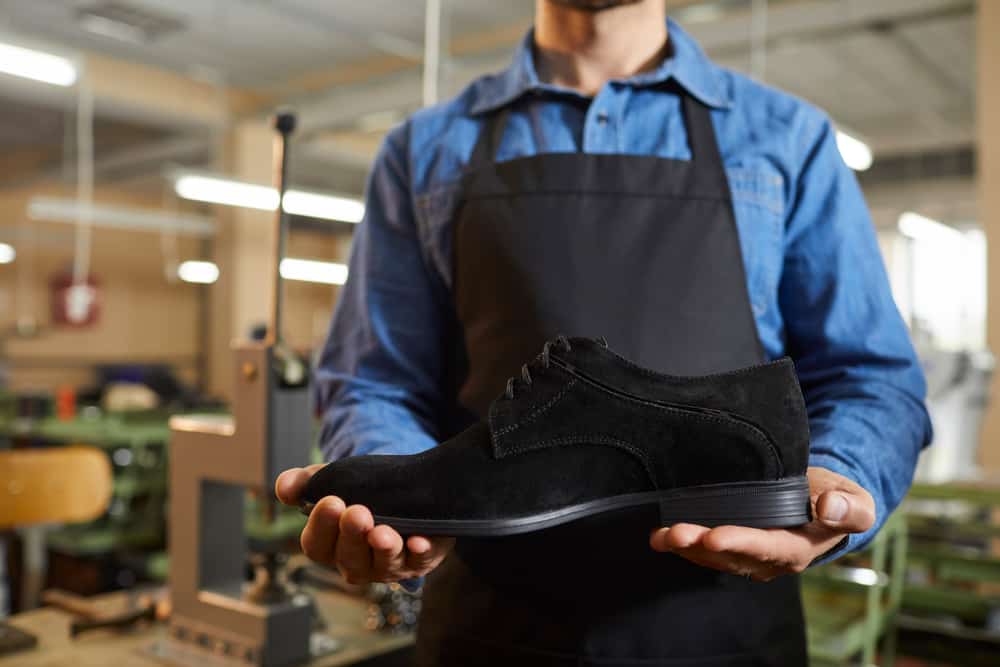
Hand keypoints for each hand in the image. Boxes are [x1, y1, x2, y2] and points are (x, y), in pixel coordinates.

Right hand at [275, 464, 453, 584]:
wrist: (402, 491)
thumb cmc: (360, 492)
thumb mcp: (332, 481)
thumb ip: (306, 482)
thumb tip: (285, 487)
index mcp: (330, 546)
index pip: (316, 545)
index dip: (321, 525)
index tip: (330, 501)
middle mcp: (357, 563)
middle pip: (349, 558)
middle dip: (352, 535)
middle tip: (357, 512)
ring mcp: (389, 564)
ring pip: (384, 564)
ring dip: (384, 549)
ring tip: (382, 532)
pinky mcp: (420, 559)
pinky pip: (420, 562)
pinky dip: (420, 553)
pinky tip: (418, 541)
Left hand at [649, 466, 874, 580]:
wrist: (823, 503)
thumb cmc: (838, 500)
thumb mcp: (856, 501)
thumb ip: (850, 508)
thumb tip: (829, 508)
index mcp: (798, 549)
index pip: (766, 547)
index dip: (740, 542)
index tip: (715, 535)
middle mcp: (768, 559)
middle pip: (731, 555)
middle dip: (701, 546)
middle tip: (676, 534)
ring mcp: (746, 555)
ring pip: (712, 556)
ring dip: (686, 546)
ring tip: (661, 536)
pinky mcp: (731, 545)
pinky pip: (704, 550)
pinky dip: (682, 544)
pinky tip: (659, 536)